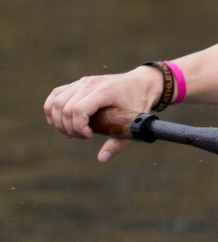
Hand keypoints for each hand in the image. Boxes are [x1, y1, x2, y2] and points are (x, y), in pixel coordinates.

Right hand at [44, 67, 162, 161]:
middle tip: (81, 136)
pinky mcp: (78, 83)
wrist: (141, 83)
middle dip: (68, 128)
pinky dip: (51, 108)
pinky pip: (56, 94)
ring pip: (57, 102)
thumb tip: (102, 159)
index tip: (89, 136)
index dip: (78, 127)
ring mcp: (82, 82)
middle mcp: (90, 84)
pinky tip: (56, 121)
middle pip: (65, 108)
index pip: (78, 110)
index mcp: (105, 92)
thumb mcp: (133, 124)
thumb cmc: (138, 103)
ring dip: (58, 121)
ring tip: (70, 132)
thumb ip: (118, 143)